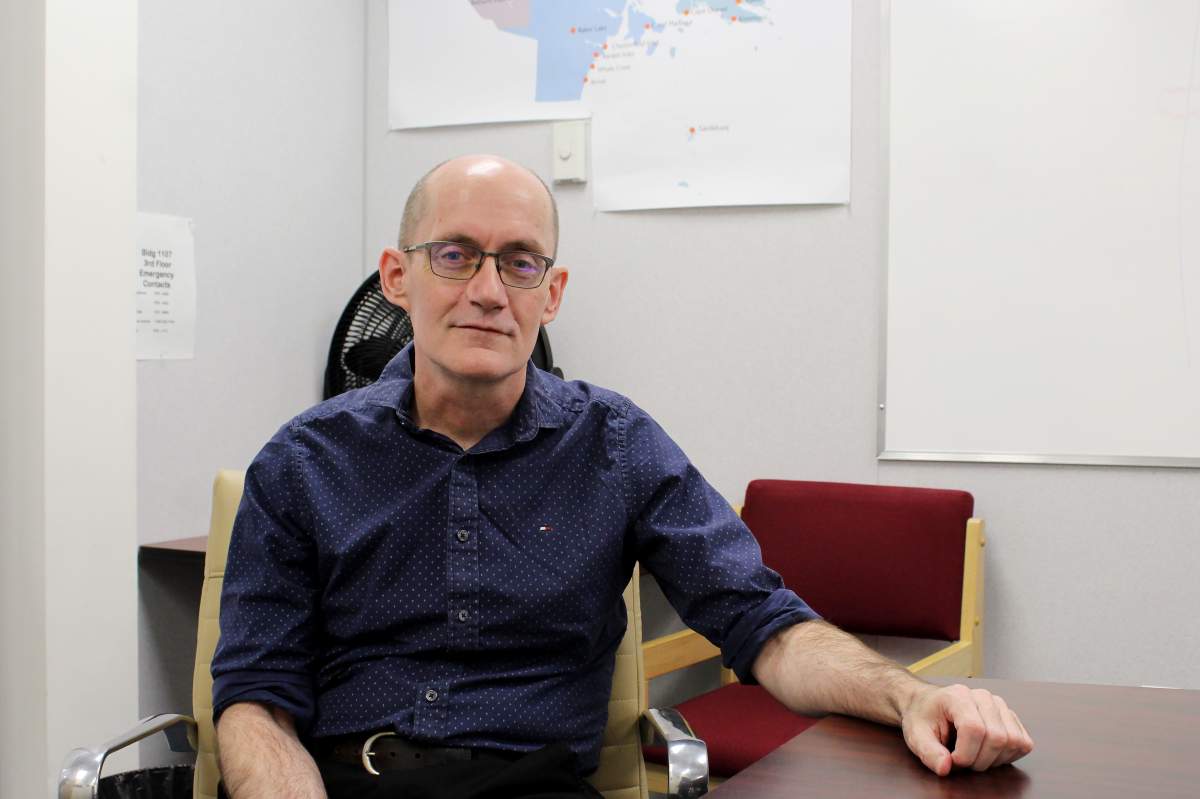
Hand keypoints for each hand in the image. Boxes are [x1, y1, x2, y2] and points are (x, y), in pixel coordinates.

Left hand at [901, 683, 1033, 775]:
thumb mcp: (916, 736)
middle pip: (997, 737)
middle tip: (962, 760)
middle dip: (979, 760)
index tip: (951, 760)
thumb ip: (928, 753)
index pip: (974, 729)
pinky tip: (988, 753)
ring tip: (974, 755)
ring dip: (995, 759)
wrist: (927, 705)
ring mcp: (1000, 705)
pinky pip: (1024, 743)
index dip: (965, 754)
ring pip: (1014, 741)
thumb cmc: (923, 719)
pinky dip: (1009, 756)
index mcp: (958, 697)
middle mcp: (983, 697)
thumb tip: (945, 768)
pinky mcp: (1010, 717)